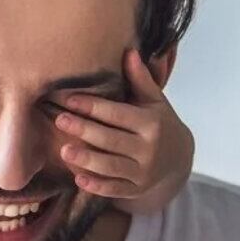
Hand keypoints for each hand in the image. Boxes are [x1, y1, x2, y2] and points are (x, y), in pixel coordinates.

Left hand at [53, 49, 193, 212]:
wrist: (179, 159)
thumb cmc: (159, 122)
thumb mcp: (155, 100)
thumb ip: (140, 78)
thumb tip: (129, 51)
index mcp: (151, 124)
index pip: (118, 114)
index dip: (94, 106)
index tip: (71, 99)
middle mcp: (149, 149)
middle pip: (111, 140)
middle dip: (84, 130)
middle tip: (60, 120)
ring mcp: (143, 173)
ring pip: (111, 167)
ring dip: (86, 160)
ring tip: (64, 150)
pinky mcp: (136, 190)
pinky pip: (114, 189)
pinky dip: (97, 185)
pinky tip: (78, 179)